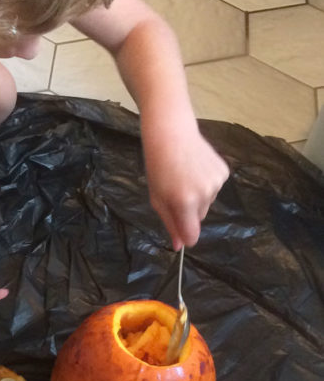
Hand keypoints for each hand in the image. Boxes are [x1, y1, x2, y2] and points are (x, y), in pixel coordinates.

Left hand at [142, 118, 228, 248]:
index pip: (193, 235)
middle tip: (175, 191)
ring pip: (208, 203)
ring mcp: (217, 182)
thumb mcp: (157, 198)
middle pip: (199, 218)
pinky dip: (206, 183)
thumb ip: (170, 224)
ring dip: (198, 196)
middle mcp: (205, 194)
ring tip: (185, 176)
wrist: (171, 133)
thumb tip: (179, 247)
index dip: (186, 235)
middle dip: (188, 211)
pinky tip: (196, 169)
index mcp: (185, 202)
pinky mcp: (224, 172)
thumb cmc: (158, 167)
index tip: (179, 228)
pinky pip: (215, 188)